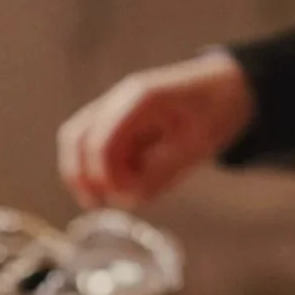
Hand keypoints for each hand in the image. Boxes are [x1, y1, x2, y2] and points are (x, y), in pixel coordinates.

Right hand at [57, 50, 254, 206]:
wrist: (221, 88)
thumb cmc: (212, 115)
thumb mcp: (194, 150)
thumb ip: (158, 175)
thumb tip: (127, 197)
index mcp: (140, 98)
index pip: (101, 141)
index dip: (103, 177)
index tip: (119, 198)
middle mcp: (118, 98)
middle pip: (74, 137)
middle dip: (80, 176)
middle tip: (96, 205)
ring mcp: (111, 107)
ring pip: (74, 140)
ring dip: (81, 173)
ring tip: (101, 197)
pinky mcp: (110, 120)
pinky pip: (85, 145)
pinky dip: (90, 168)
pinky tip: (111, 183)